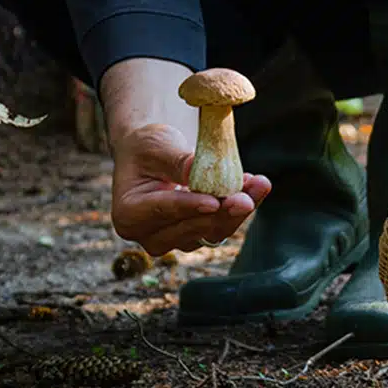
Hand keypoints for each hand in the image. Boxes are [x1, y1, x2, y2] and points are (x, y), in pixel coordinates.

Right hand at [110, 123, 270, 255]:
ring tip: (258, 184)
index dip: (190, 207)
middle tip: (248, 194)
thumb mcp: (157, 146)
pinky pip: (222, 226)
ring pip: (212, 231)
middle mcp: (149, 236)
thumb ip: (178, 162)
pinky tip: (254, 187)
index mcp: (129, 214)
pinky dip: (239, 209)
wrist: (152, 157)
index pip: (163, 211)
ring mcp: (174, 241)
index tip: (214, 202)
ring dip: (238, 209)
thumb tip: (199, 171)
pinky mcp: (196, 238)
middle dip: (224, 210)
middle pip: (192, 227)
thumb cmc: (148, 148)